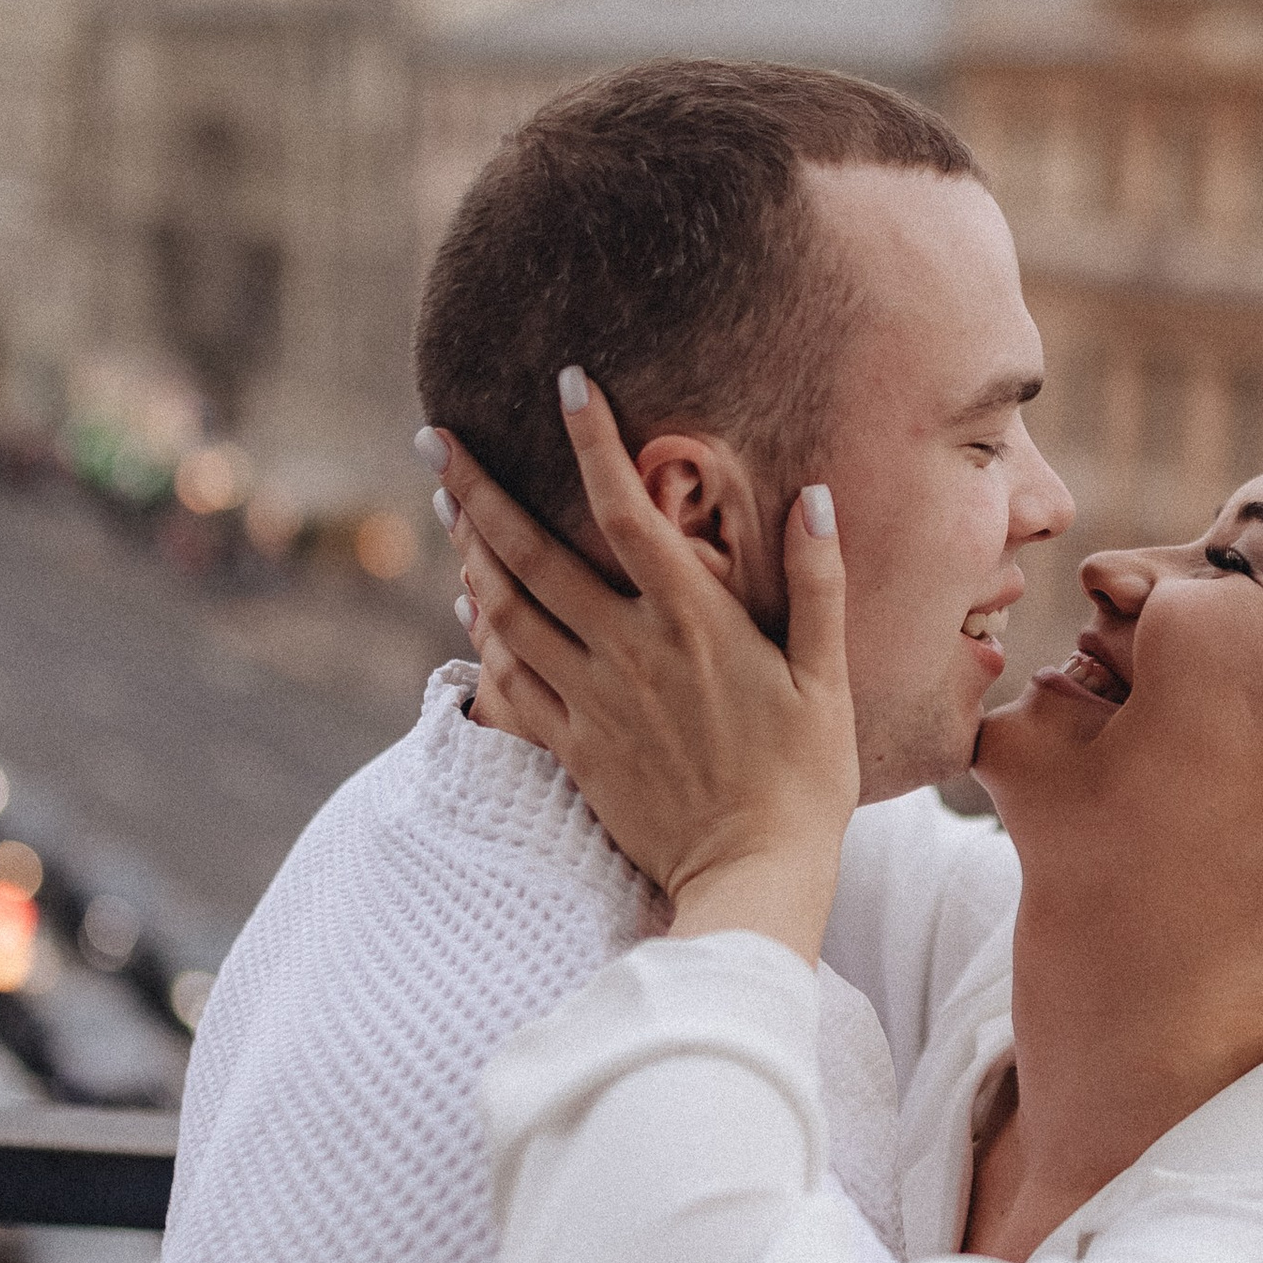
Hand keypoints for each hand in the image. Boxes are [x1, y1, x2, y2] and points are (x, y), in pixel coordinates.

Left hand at [434, 384, 859, 961]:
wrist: (751, 878)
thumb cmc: (804, 777)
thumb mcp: (826, 676)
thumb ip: (817, 582)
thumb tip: (815, 497)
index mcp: (691, 621)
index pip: (627, 510)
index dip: (594, 442)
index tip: (567, 384)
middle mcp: (628, 650)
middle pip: (533, 553)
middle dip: (479, 489)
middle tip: (436, 438)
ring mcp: (591, 700)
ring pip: (507, 610)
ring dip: (469, 551)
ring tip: (445, 505)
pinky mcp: (572, 747)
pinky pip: (510, 681)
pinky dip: (483, 636)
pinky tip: (469, 607)